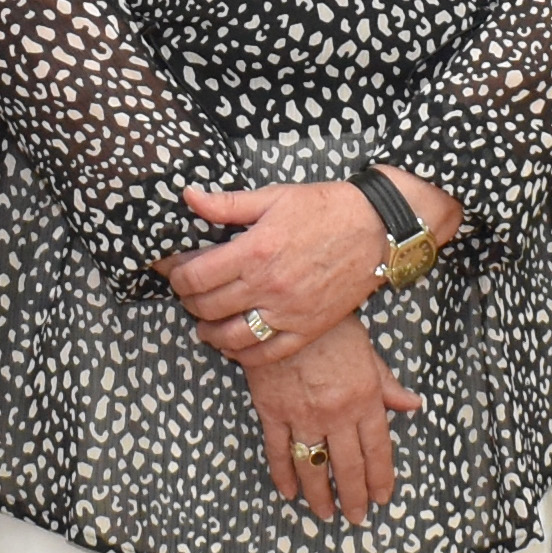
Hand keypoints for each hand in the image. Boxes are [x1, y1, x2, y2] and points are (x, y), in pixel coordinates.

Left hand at [173, 174, 446, 366]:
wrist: (376, 228)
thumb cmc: (325, 208)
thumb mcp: (273, 197)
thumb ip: (226, 204)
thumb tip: (187, 198)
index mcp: (254, 250)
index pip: (195, 277)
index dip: (176, 276)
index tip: (175, 272)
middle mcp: (267, 286)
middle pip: (207, 308)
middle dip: (188, 303)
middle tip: (188, 295)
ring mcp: (288, 312)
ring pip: (231, 337)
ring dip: (209, 333)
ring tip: (204, 325)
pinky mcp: (307, 329)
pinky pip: (266, 354)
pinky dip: (243, 355)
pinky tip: (234, 346)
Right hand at [250, 320, 425, 522]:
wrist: (286, 309)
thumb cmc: (332, 327)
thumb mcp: (368, 352)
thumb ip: (388, 385)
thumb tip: (413, 406)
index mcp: (365, 398)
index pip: (377, 450)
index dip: (380, 478)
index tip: (381, 498)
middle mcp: (337, 413)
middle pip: (348, 466)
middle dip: (353, 496)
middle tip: (355, 517)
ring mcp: (303, 415)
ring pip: (313, 466)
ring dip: (320, 495)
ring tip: (325, 513)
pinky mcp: (272, 411)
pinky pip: (279, 451)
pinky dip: (284, 475)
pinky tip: (289, 492)